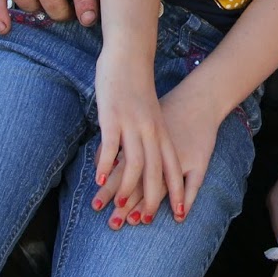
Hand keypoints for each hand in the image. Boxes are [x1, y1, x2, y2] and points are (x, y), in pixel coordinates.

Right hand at [91, 50, 181, 228]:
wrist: (130, 55)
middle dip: (151, 197)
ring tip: (119, 207)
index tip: (178, 212)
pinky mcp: (113, 116)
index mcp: (160, 130)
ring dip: (126, 187)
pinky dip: (105, 164)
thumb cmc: (137, 86)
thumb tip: (144, 159)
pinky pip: (111, 145)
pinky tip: (99, 180)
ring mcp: (131, 123)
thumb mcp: (150, 114)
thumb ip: (149, 136)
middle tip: (145, 221)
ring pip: (133, 161)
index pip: (171, 165)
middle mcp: (150, 129)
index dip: (175, 189)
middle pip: (154, 169)